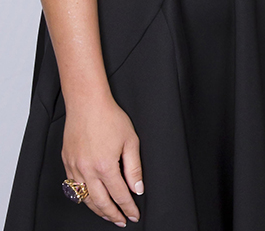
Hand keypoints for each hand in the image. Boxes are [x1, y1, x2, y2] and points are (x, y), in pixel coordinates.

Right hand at [62, 96, 142, 225]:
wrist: (87, 104)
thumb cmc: (110, 118)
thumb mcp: (130, 140)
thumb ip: (134, 168)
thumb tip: (138, 188)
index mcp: (105, 166)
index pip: (119, 195)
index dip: (128, 208)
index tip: (134, 215)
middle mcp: (87, 171)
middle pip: (100, 203)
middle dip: (112, 215)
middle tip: (122, 221)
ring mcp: (74, 169)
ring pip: (85, 199)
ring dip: (97, 210)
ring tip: (109, 214)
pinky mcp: (67, 164)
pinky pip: (74, 188)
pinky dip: (84, 197)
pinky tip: (91, 199)